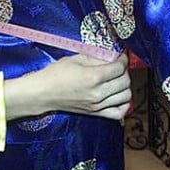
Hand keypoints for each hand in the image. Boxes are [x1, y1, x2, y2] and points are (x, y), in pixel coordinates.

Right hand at [4, 55, 131, 120]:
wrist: (43, 93)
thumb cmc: (56, 74)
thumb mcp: (76, 58)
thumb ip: (97, 57)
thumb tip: (112, 56)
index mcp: (93, 77)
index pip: (119, 68)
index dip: (123, 59)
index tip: (121, 56)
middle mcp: (98, 93)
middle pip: (125, 82)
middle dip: (124, 71)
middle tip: (117, 67)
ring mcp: (97, 105)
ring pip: (126, 96)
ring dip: (124, 86)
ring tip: (117, 80)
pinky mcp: (95, 113)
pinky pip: (119, 113)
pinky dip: (124, 105)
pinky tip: (118, 97)